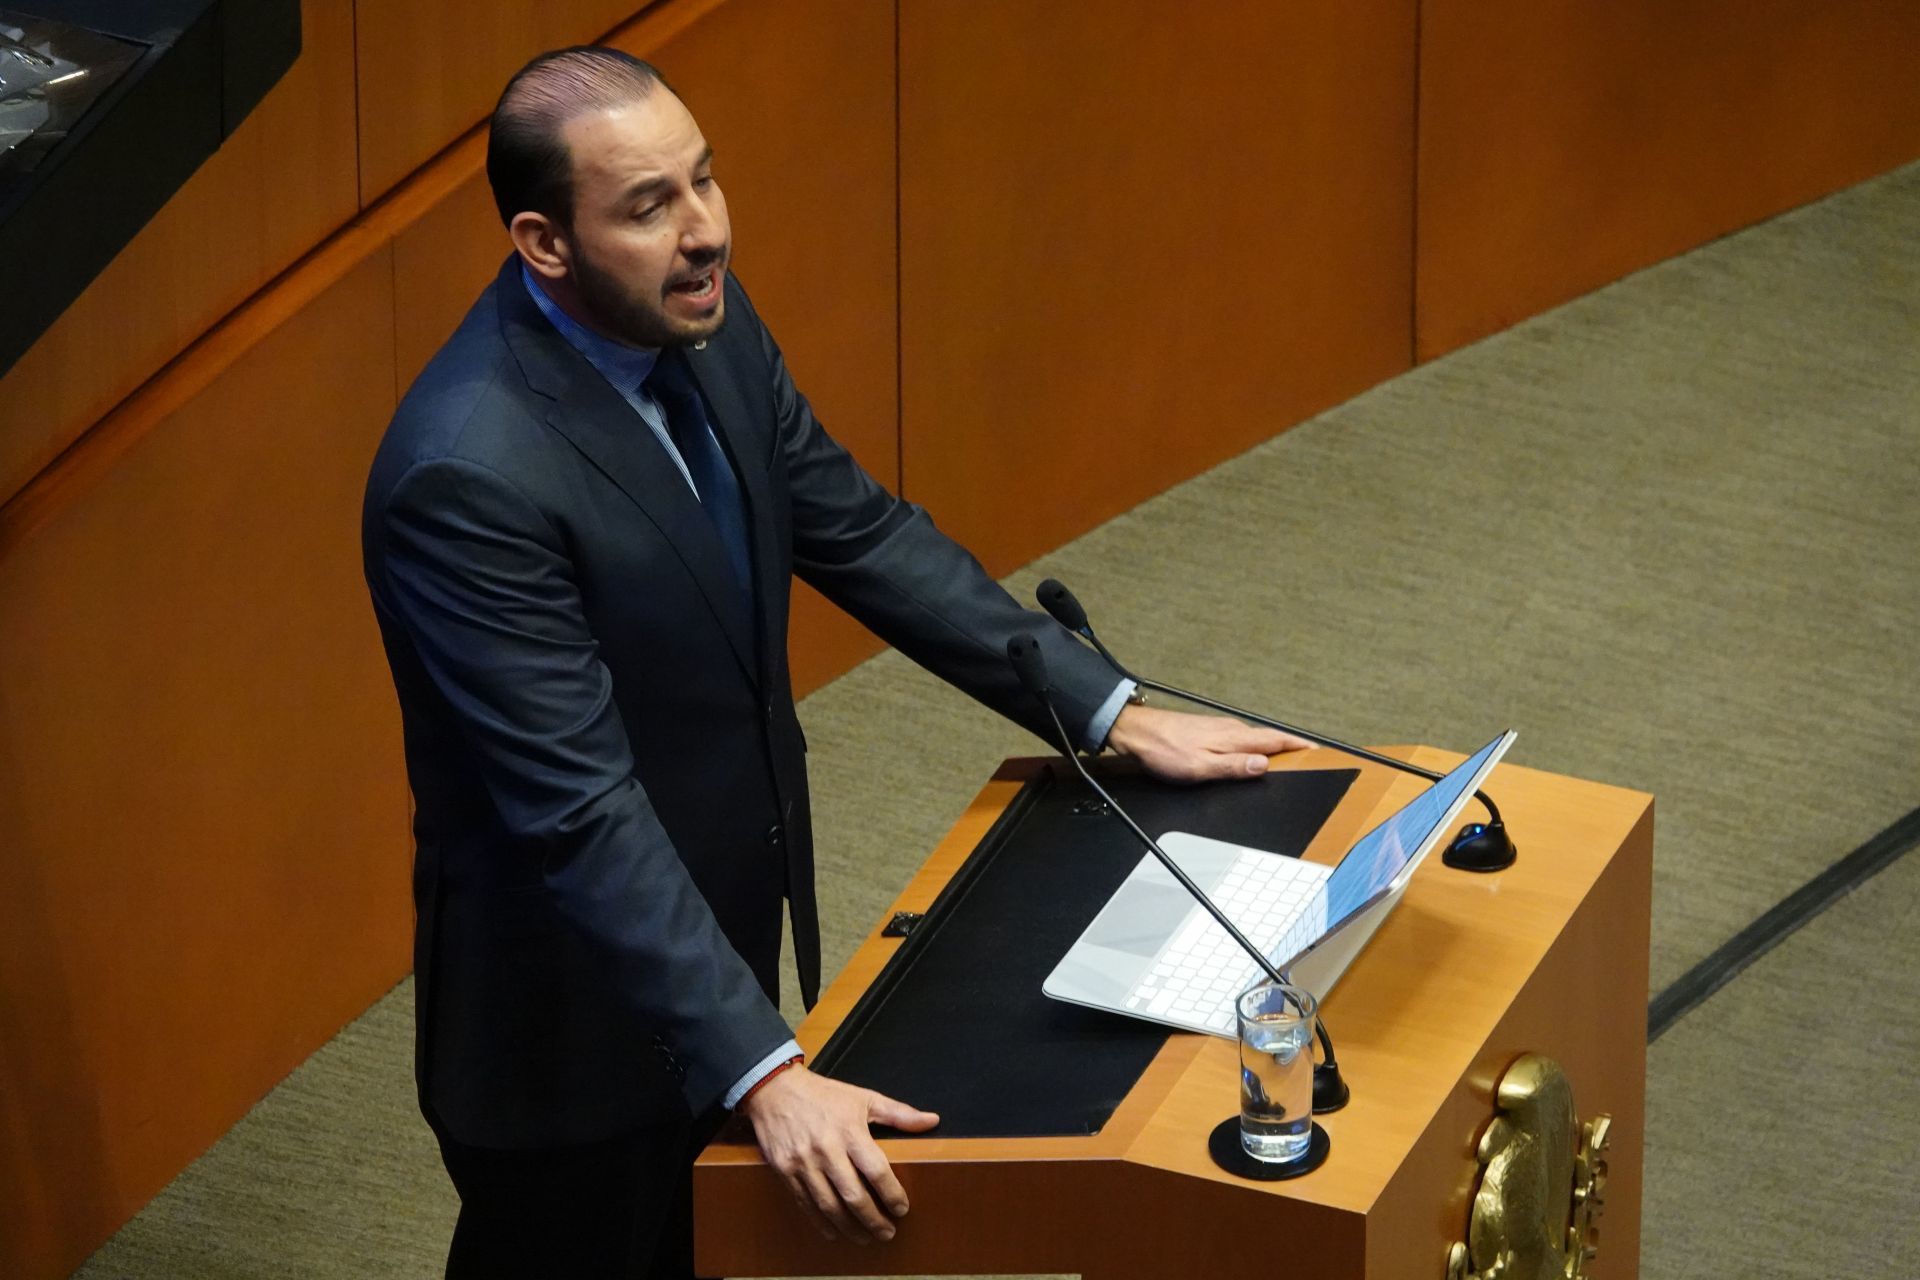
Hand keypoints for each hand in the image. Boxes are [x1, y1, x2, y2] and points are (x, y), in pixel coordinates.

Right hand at [738, 1065, 938, 1243]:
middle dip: (873, 1219)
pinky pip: (806, 1204)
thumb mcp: (863, 1097)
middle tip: (887, 1232)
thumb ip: (899, 1113)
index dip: (891, 1193)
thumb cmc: (823, 1094)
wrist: (775, 1090)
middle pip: (853, 1195)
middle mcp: (826, 1149)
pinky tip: (835, 1232)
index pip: (876, 1170)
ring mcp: (803, 1162)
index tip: (902, 1208)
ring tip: (865, 1238)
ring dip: (849, 1227)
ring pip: (829, 1205)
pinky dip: (821, 1222)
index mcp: (849, 1130)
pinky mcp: (785, 1171)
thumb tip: (932, 1120)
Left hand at [1106, 703, 1312, 782]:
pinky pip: (1239, 739)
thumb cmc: (1164, 750)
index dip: (1298, 746)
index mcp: (1233, 738)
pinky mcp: (1208, 732)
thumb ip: (1233, 767)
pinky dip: (1252, 747)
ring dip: (1272, 747)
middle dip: (1290, 747)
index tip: (1317, 751)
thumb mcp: (1200, 768)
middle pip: (1268, 739)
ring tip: (1285, 758)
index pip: (1275, 740)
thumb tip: (1263, 765)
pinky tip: (1248, 754)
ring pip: (1253, 738)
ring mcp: (1219, 729)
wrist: (1136, 733)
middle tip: (1309, 756)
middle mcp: (1230, 729)